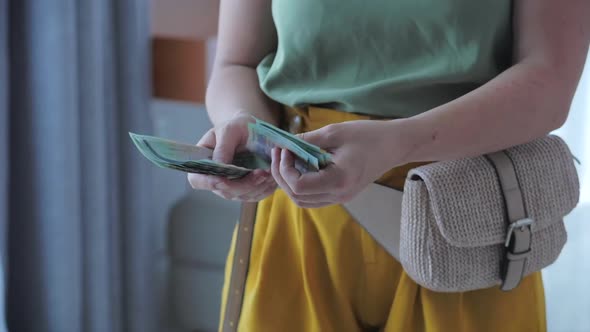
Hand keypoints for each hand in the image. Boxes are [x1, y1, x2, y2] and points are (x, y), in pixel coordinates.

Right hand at [187, 112, 276, 201]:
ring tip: (269, 172)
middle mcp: (216, 180)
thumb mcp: (229, 130)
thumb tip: (219, 165)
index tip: (223, 179)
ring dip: (258, 186)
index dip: (208, 183)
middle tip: (260, 173)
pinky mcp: (248, 190)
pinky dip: (266, 188)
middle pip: (225, 191)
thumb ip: (223, 146)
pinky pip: (256, 195)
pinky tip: (272, 177)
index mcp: (203, 164)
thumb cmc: (237, 127)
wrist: (252, 131)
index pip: (198, 180)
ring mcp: (232, 187)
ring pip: (243, 196)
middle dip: (244, 185)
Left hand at [271, 120, 408, 207]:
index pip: (298, 186)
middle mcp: (339, 195)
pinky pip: (313, 197)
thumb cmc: (368, 135)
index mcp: (338, 180)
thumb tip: (283, 145)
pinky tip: (301, 164)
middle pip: (297, 197)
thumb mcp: (334, 132)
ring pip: (303, 200)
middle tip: (279, 152)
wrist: (395, 145)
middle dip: (282, 175)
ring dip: (289, 181)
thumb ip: (307, 141)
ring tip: (287, 158)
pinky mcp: (342, 194)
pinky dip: (301, 183)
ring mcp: (341, 198)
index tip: (284, 149)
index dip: (284, 168)